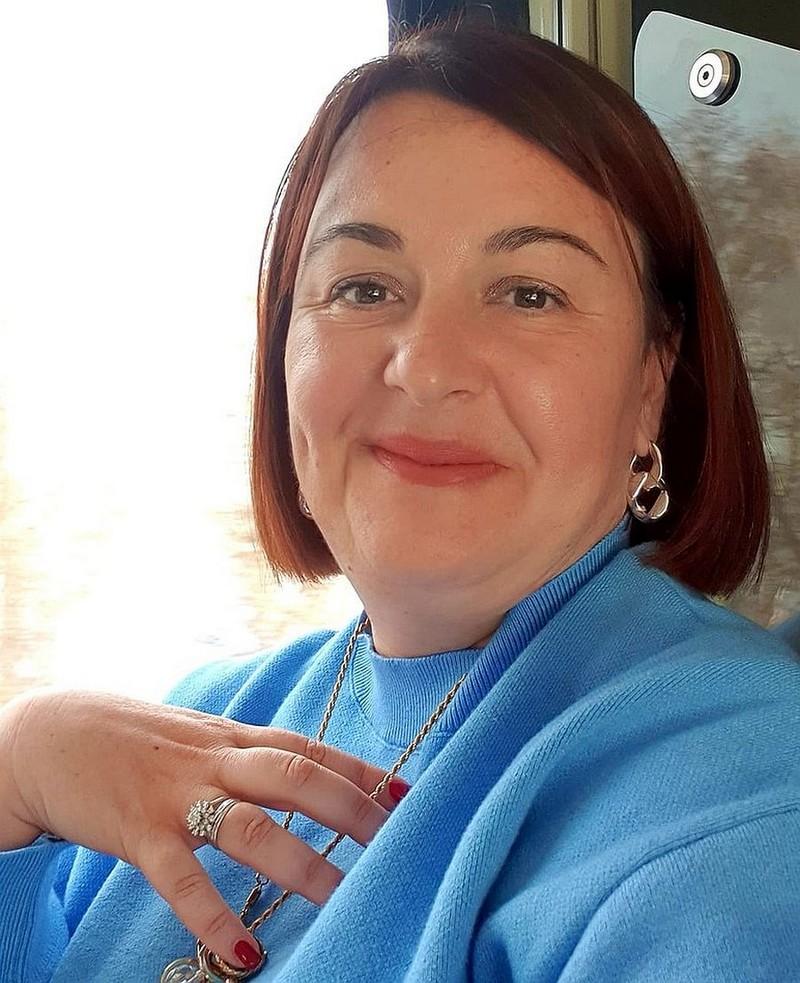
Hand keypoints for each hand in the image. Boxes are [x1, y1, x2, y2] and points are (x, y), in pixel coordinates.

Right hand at [1, 689, 401, 970]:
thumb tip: (305, 776)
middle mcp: (215, 761)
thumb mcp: (202, 736)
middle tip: (397, 839)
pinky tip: (244, 955)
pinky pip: (181, 878)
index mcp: (234, 736)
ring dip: (300, 863)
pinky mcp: (139, 832)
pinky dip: (214, 914)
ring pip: (250, 825)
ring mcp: (179, 796)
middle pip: (294, 777)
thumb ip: (249, 755)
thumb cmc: (139, 740)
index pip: (310, 749)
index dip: (360, 769)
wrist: (54, 734)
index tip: (408, 792)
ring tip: (341, 899)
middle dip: (350, 808)